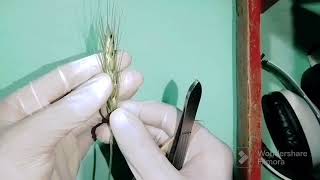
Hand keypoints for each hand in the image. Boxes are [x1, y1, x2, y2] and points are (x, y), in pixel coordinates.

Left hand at [0, 52, 142, 179]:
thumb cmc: (9, 172)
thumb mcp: (30, 139)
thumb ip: (66, 111)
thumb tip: (104, 83)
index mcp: (26, 105)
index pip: (61, 79)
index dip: (89, 66)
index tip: (116, 58)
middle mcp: (44, 116)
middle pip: (81, 94)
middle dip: (107, 83)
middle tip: (133, 74)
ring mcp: (59, 136)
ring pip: (91, 113)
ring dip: (113, 103)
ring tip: (135, 91)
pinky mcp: (72, 154)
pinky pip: (94, 134)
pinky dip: (110, 127)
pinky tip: (123, 120)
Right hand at [107, 101, 232, 179]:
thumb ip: (141, 149)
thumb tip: (119, 115)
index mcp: (205, 146)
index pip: (171, 117)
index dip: (142, 111)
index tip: (114, 111)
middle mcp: (195, 151)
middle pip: (159, 129)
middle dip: (131, 126)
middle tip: (103, 128)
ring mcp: (181, 164)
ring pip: (150, 143)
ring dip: (127, 140)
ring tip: (104, 137)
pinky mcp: (168, 175)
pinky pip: (148, 159)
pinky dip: (132, 156)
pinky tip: (118, 150)